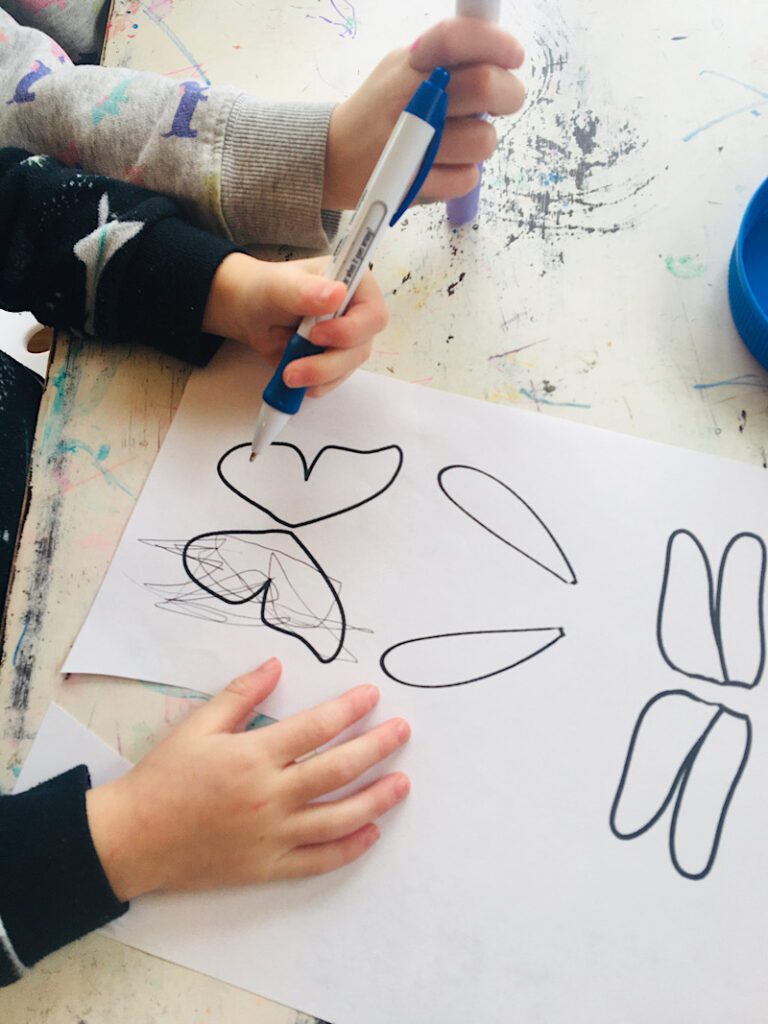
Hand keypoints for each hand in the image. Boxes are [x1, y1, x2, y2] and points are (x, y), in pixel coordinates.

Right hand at [86, 659, 409, 900]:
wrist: (133, 838)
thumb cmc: (164, 777)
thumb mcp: (197, 726)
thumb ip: (240, 695)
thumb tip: (276, 664)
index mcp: (254, 756)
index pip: (317, 728)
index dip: (349, 709)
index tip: (372, 696)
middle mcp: (270, 796)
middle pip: (339, 769)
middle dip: (377, 747)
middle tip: (403, 730)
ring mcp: (272, 835)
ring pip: (338, 817)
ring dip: (376, 799)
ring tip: (402, 782)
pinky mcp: (268, 867)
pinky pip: (319, 860)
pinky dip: (349, 848)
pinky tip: (371, 833)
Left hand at [202, 252, 387, 396]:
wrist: (254, 312)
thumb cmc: (269, 290)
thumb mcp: (281, 286)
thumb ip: (306, 291)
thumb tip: (338, 293)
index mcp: (357, 286)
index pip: (372, 314)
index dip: (350, 330)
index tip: (315, 335)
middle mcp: (360, 315)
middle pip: (361, 348)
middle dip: (328, 363)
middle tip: (293, 370)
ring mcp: (351, 341)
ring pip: (348, 368)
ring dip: (318, 376)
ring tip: (288, 375)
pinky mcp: (338, 362)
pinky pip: (335, 381)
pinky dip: (315, 384)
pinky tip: (296, 378)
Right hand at [324, 17, 525, 209]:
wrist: (335, 157)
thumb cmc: (381, 110)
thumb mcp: (403, 67)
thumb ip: (447, 60)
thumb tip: (501, 58)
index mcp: (413, 63)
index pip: (458, 39)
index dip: (497, 44)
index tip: (513, 57)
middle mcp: (412, 99)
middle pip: (486, 85)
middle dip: (508, 95)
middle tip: (500, 104)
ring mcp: (413, 144)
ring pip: (484, 140)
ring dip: (481, 142)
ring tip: (458, 141)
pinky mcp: (414, 185)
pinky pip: (467, 178)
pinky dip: (463, 174)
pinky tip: (444, 166)